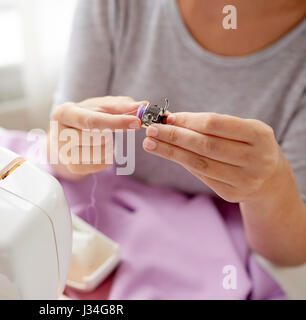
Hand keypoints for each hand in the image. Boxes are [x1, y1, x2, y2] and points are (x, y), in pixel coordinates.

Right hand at [48, 96, 143, 177]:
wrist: (66, 134)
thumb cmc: (86, 116)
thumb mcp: (101, 106)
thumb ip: (121, 105)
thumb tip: (142, 105)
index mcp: (64, 113)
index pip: (92, 120)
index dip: (116, 122)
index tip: (136, 122)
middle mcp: (59, 133)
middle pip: (96, 137)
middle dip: (111, 133)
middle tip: (116, 129)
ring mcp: (64, 153)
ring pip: (99, 152)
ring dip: (109, 145)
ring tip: (101, 138)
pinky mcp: (72, 167)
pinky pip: (100, 164)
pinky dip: (106, 157)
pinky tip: (99, 149)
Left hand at [143, 112, 283, 202]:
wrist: (270, 178)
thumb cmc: (248, 145)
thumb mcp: (241, 128)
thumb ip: (211, 124)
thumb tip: (170, 120)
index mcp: (259, 135)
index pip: (216, 124)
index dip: (189, 121)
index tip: (167, 118)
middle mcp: (255, 159)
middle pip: (205, 145)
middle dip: (174, 136)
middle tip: (151, 129)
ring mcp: (244, 179)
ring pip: (199, 163)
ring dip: (170, 152)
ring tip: (150, 143)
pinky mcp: (231, 193)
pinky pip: (201, 175)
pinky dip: (182, 162)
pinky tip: (167, 153)